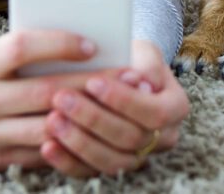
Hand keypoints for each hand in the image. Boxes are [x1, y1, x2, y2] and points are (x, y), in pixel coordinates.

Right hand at [0, 30, 106, 171]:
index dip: (58, 45)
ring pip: (48, 127)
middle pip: (44, 92)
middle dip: (91, 85)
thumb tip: (83, 46)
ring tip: (120, 105)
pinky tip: (96, 130)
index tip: (92, 44)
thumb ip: (24, 54)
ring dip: (88, 117)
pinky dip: (69, 140)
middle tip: (127, 76)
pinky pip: (40, 152)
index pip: (21, 48)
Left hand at [41, 39, 190, 176]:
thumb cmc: (131, 58)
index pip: (153, 112)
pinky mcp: (111, 166)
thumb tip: (142, 81)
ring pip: (111, 160)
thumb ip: (146, 62)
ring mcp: (138, 157)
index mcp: (175, 107)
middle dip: (93, 118)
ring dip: (78, 142)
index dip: (122, 100)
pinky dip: (67, 161)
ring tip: (52, 120)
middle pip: (130, 138)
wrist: (120, 73)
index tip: (93, 82)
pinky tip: (47, 146)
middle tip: (61, 98)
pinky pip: (90, 172)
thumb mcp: (142, 50)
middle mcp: (163, 137)